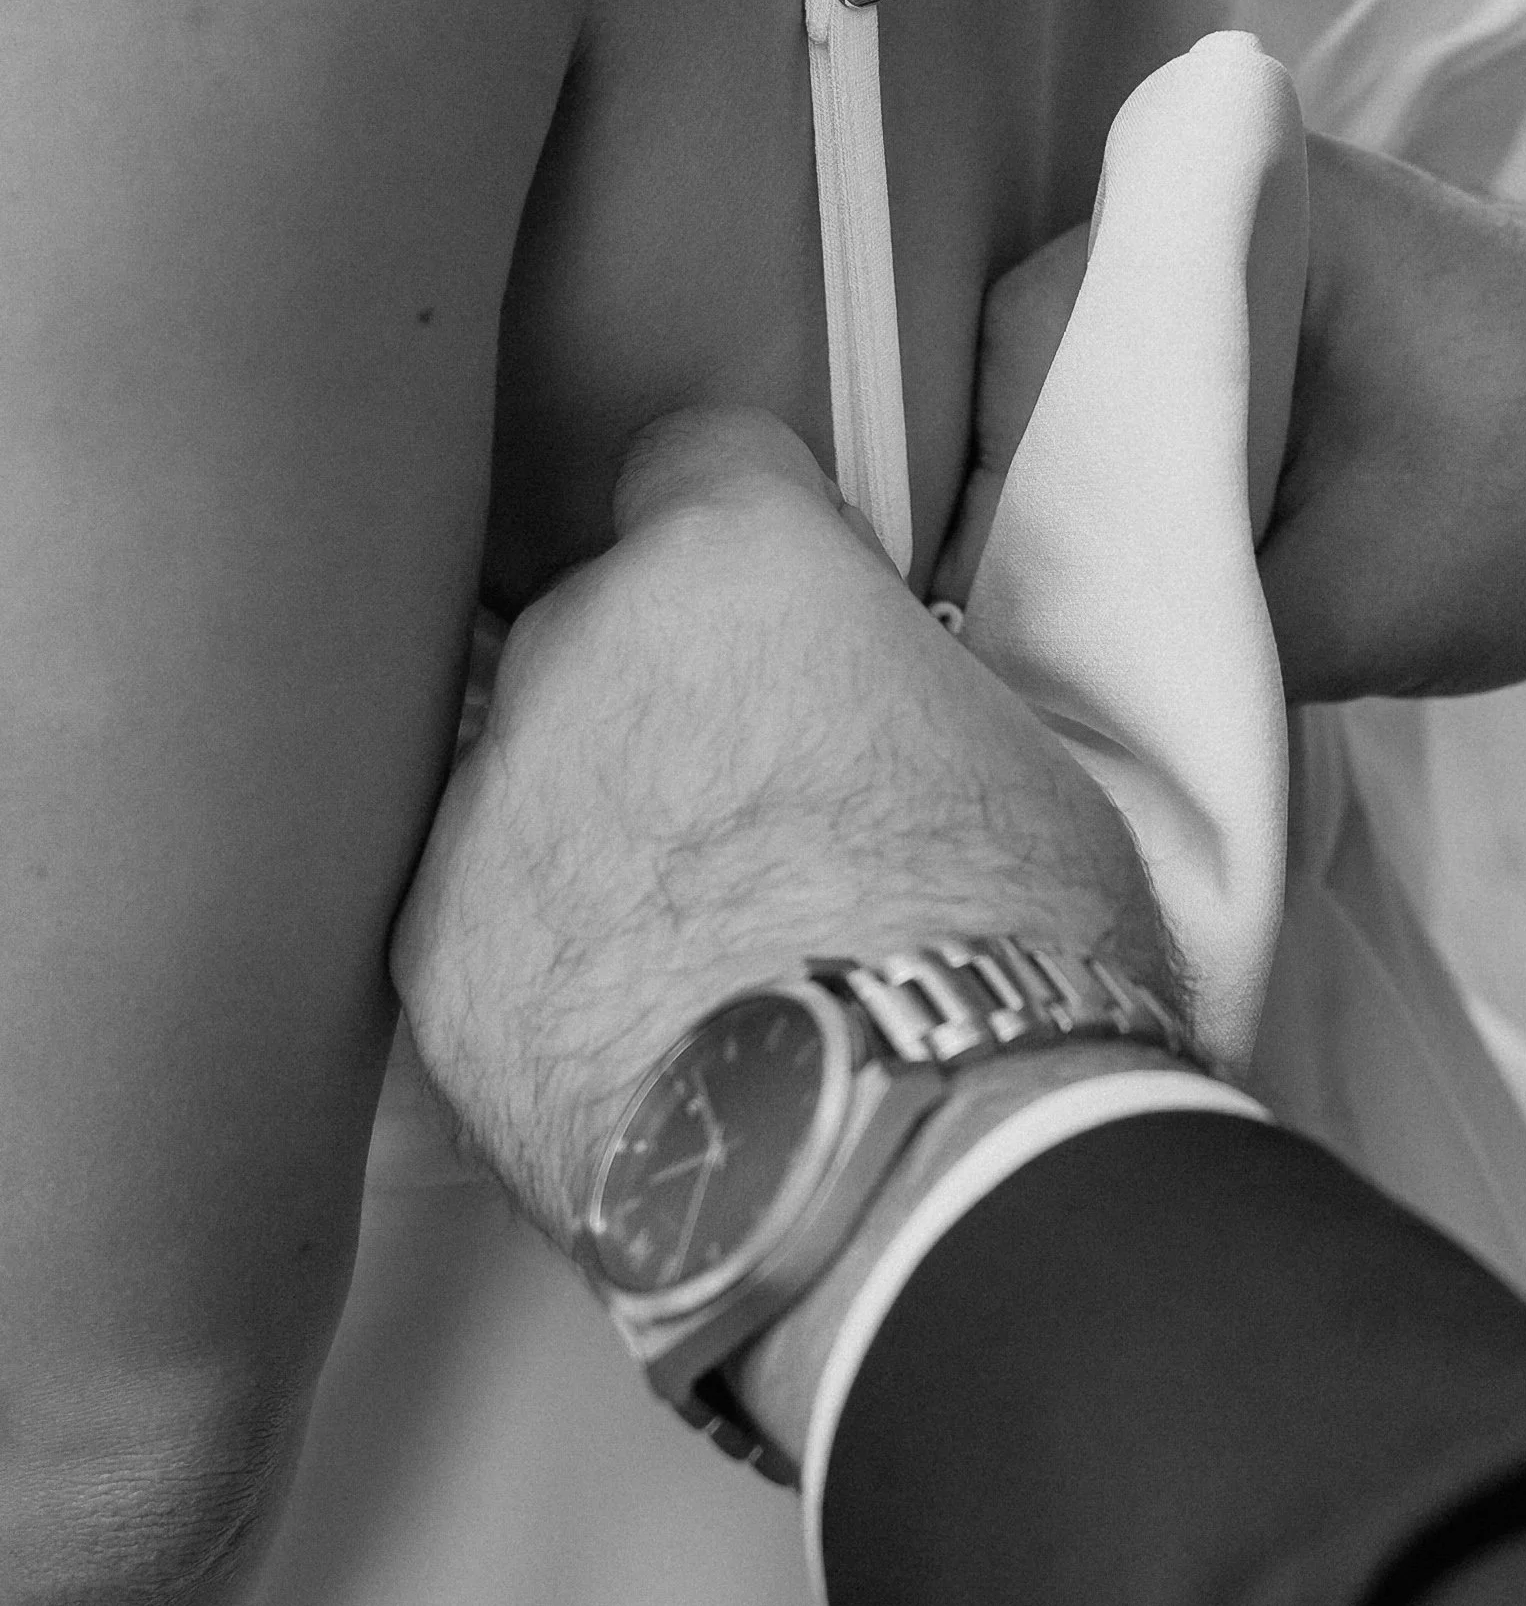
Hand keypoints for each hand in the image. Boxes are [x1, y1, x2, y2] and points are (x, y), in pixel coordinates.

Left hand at [392, 408, 1179, 1244]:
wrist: (901, 1148)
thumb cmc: (1011, 940)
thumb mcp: (1002, 746)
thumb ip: (882, 687)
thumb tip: (860, 722)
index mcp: (733, 561)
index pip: (694, 458)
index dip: (747, 536)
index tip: (785, 617)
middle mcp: (579, 644)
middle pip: (602, 626)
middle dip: (666, 700)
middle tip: (762, 820)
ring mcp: (487, 799)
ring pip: (527, 778)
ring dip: (591, 833)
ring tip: (697, 956)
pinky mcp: (435, 954)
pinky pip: (483, 920)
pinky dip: (541, 962)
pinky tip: (638, 1040)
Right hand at [938, 144, 1525, 704]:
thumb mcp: (1352, 607)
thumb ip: (1181, 638)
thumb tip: (1042, 685)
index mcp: (1238, 213)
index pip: (1022, 346)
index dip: (996, 489)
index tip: (997, 609)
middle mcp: (1229, 185)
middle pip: (1045, 351)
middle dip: (1041, 490)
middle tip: (1040, 626)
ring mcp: (1263, 225)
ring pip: (1107, 366)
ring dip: (1105, 483)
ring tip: (1106, 605)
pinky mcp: (1294, 278)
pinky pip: (1176, 364)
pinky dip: (1167, 461)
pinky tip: (1173, 559)